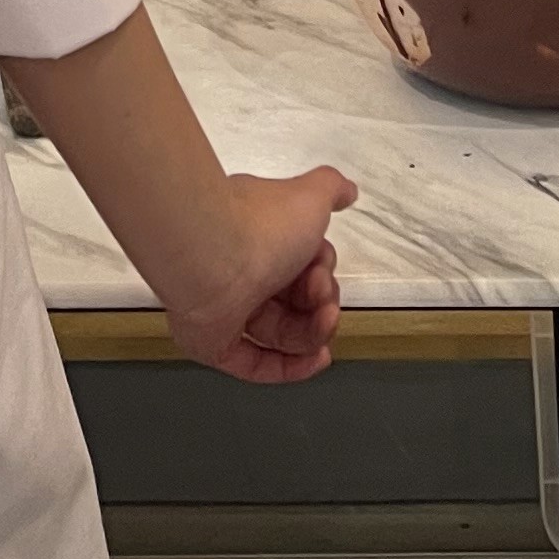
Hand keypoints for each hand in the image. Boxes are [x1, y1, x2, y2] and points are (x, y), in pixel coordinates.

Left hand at [160, 167, 357, 385]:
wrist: (211, 255)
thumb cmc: (259, 226)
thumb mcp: (310, 196)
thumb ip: (331, 191)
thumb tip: (347, 191)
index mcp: (258, 236)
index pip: (299, 264)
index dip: (322, 270)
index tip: (323, 267)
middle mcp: (241, 271)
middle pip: (295, 302)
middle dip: (321, 303)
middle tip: (323, 297)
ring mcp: (227, 309)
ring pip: (281, 334)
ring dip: (314, 333)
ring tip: (324, 322)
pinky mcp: (214, 344)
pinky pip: (256, 365)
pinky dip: (290, 367)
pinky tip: (316, 359)